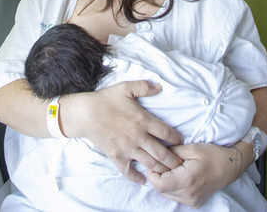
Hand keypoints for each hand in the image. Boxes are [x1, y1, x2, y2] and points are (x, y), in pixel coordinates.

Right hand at [61, 81, 182, 183]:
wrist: (85, 114)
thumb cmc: (106, 99)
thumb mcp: (126, 88)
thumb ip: (144, 86)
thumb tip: (160, 87)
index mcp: (143, 120)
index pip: (166, 132)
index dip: (177, 138)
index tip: (181, 141)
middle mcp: (138, 137)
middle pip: (162, 153)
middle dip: (174, 160)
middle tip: (180, 163)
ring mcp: (128, 148)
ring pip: (150, 163)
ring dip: (161, 169)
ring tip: (168, 172)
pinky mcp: (117, 156)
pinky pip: (128, 171)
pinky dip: (137, 177)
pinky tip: (143, 180)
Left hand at [148, 142, 244, 207]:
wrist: (230, 167)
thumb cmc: (212, 155)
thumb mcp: (191, 148)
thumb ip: (172, 152)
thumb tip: (157, 154)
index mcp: (187, 180)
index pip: (158, 183)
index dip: (153, 173)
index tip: (157, 162)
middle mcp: (189, 194)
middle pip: (161, 190)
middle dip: (158, 177)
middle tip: (165, 164)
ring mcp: (192, 201)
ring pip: (167, 194)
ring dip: (165, 183)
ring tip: (174, 170)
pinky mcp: (195, 203)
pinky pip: (176, 197)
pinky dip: (173, 188)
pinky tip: (180, 177)